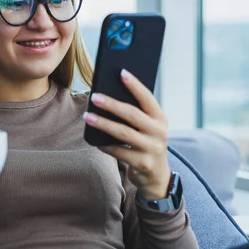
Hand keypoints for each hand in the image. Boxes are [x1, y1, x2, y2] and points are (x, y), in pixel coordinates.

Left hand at [83, 69, 171, 199]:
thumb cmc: (146, 143)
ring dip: (103, 124)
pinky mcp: (143, 164)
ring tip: (87, 116)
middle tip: (94, 97)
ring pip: (123, 133)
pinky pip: (119, 152)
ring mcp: (152, 149)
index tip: (121, 72)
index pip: (147, 98)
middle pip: (132, 114)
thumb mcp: (147, 127)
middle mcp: (159, 132)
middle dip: (112, 104)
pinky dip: (104, 145)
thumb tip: (108, 94)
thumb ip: (135, 114)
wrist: (156, 176)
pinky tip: (93, 139)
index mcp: (160, 118)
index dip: (135, 85)